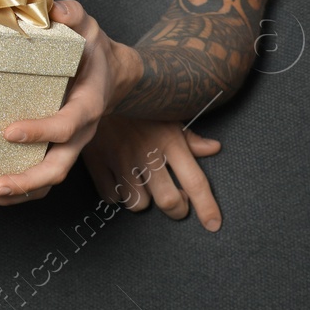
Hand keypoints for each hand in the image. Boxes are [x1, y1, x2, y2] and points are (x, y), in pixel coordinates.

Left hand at [0, 0, 129, 204]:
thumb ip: (73, 14)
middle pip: (58, 168)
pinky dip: (18, 191)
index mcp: (88, 105)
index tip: (9, 131)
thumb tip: (55, 8)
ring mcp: (69, 146)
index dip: (41, 131)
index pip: (67, 125)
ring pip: (48, 180)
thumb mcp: (87, 26)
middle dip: (27, 180)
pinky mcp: (57, 149)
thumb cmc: (92, 49)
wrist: (110, 71)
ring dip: (19, 193)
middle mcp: (80, 132)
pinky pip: (40, 178)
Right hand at [81, 114, 222, 229]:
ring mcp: (120, 159)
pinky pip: (110, 196)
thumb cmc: (136, 105)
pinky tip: (119, 182)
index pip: (195, 182)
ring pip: (139, 202)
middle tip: (176, 203)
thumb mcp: (167, 115)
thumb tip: (214, 148)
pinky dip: (117, 195)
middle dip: (176, 209)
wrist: (95, 85)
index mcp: (169, 141)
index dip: (207, 207)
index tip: (213, 224)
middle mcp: (147, 153)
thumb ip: (190, 137)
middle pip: (168, 201)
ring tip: (144, 187)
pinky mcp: (97, 161)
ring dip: (144, 200)